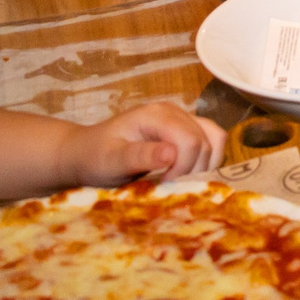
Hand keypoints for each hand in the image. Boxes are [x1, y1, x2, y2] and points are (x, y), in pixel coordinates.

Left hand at [57, 103, 225, 188]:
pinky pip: (211, 141)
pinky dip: (206, 160)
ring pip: (215, 139)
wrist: (84, 153)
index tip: (164, 186)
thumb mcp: (111, 160)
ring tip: (180, 181)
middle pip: (207, 141)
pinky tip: (186, 174)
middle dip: (193, 169)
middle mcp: (174, 111)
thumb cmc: (94, 157)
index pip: (191, 141)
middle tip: (170, 187)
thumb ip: (141, 156)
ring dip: (205, 164)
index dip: (184, 168)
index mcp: (156, 115)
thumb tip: (172, 155)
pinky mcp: (185, 129)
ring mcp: (181, 118)